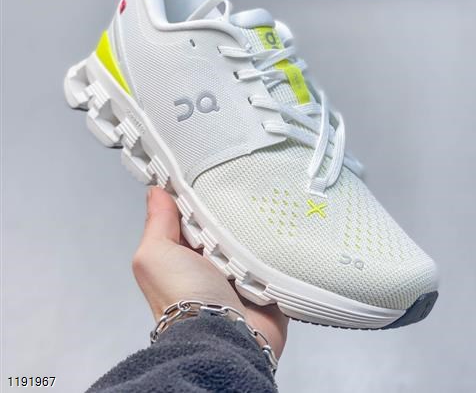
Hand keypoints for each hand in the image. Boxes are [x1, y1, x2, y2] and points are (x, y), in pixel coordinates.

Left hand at [132, 186, 287, 357]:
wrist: (222, 340)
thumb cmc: (183, 298)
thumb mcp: (155, 255)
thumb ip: (157, 223)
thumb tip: (155, 191)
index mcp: (185, 253)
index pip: (194, 213)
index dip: (200, 193)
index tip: (210, 171)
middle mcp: (212, 261)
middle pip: (226, 222)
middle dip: (234, 207)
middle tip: (246, 184)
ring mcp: (241, 271)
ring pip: (253, 235)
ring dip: (258, 225)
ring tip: (268, 203)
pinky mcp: (267, 282)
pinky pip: (276, 254)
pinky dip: (279, 243)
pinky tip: (285, 225)